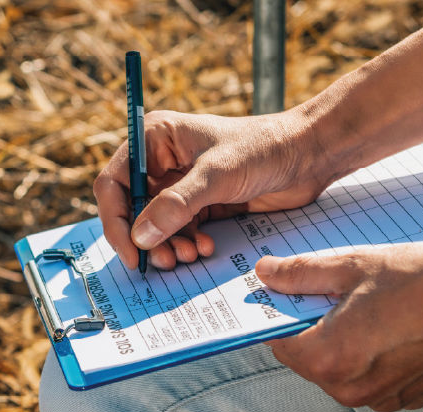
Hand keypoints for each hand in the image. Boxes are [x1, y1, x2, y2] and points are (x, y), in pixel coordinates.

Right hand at [94, 110, 329, 269]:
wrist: (308, 154)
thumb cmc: (264, 148)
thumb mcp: (217, 175)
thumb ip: (176, 205)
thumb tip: (139, 237)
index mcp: (154, 139)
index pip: (114, 182)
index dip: (116, 219)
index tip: (130, 251)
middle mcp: (160, 161)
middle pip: (131, 208)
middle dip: (144, 238)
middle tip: (162, 261)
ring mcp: (179, 184)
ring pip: (153, 225)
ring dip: (165, 245)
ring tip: (186, 256)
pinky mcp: (198, 203)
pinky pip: (177, 231)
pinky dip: (185, 243)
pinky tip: (203, 247)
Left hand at [256, 244, 422, 411]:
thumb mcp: (353, 267)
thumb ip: (301, 274)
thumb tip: (266, 273)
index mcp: (330, 358)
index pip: (278, 342)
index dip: (279, 316)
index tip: (286, 297)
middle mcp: (350, 388)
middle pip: (306, 359)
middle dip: (310, 328)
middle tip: (331, 296)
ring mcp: (380, 398)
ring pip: (336, 371)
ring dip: (339, 344)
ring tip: (366, 310)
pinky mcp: (406, 398)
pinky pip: (368, 379)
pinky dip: (368, 357)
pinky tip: (387, 329)